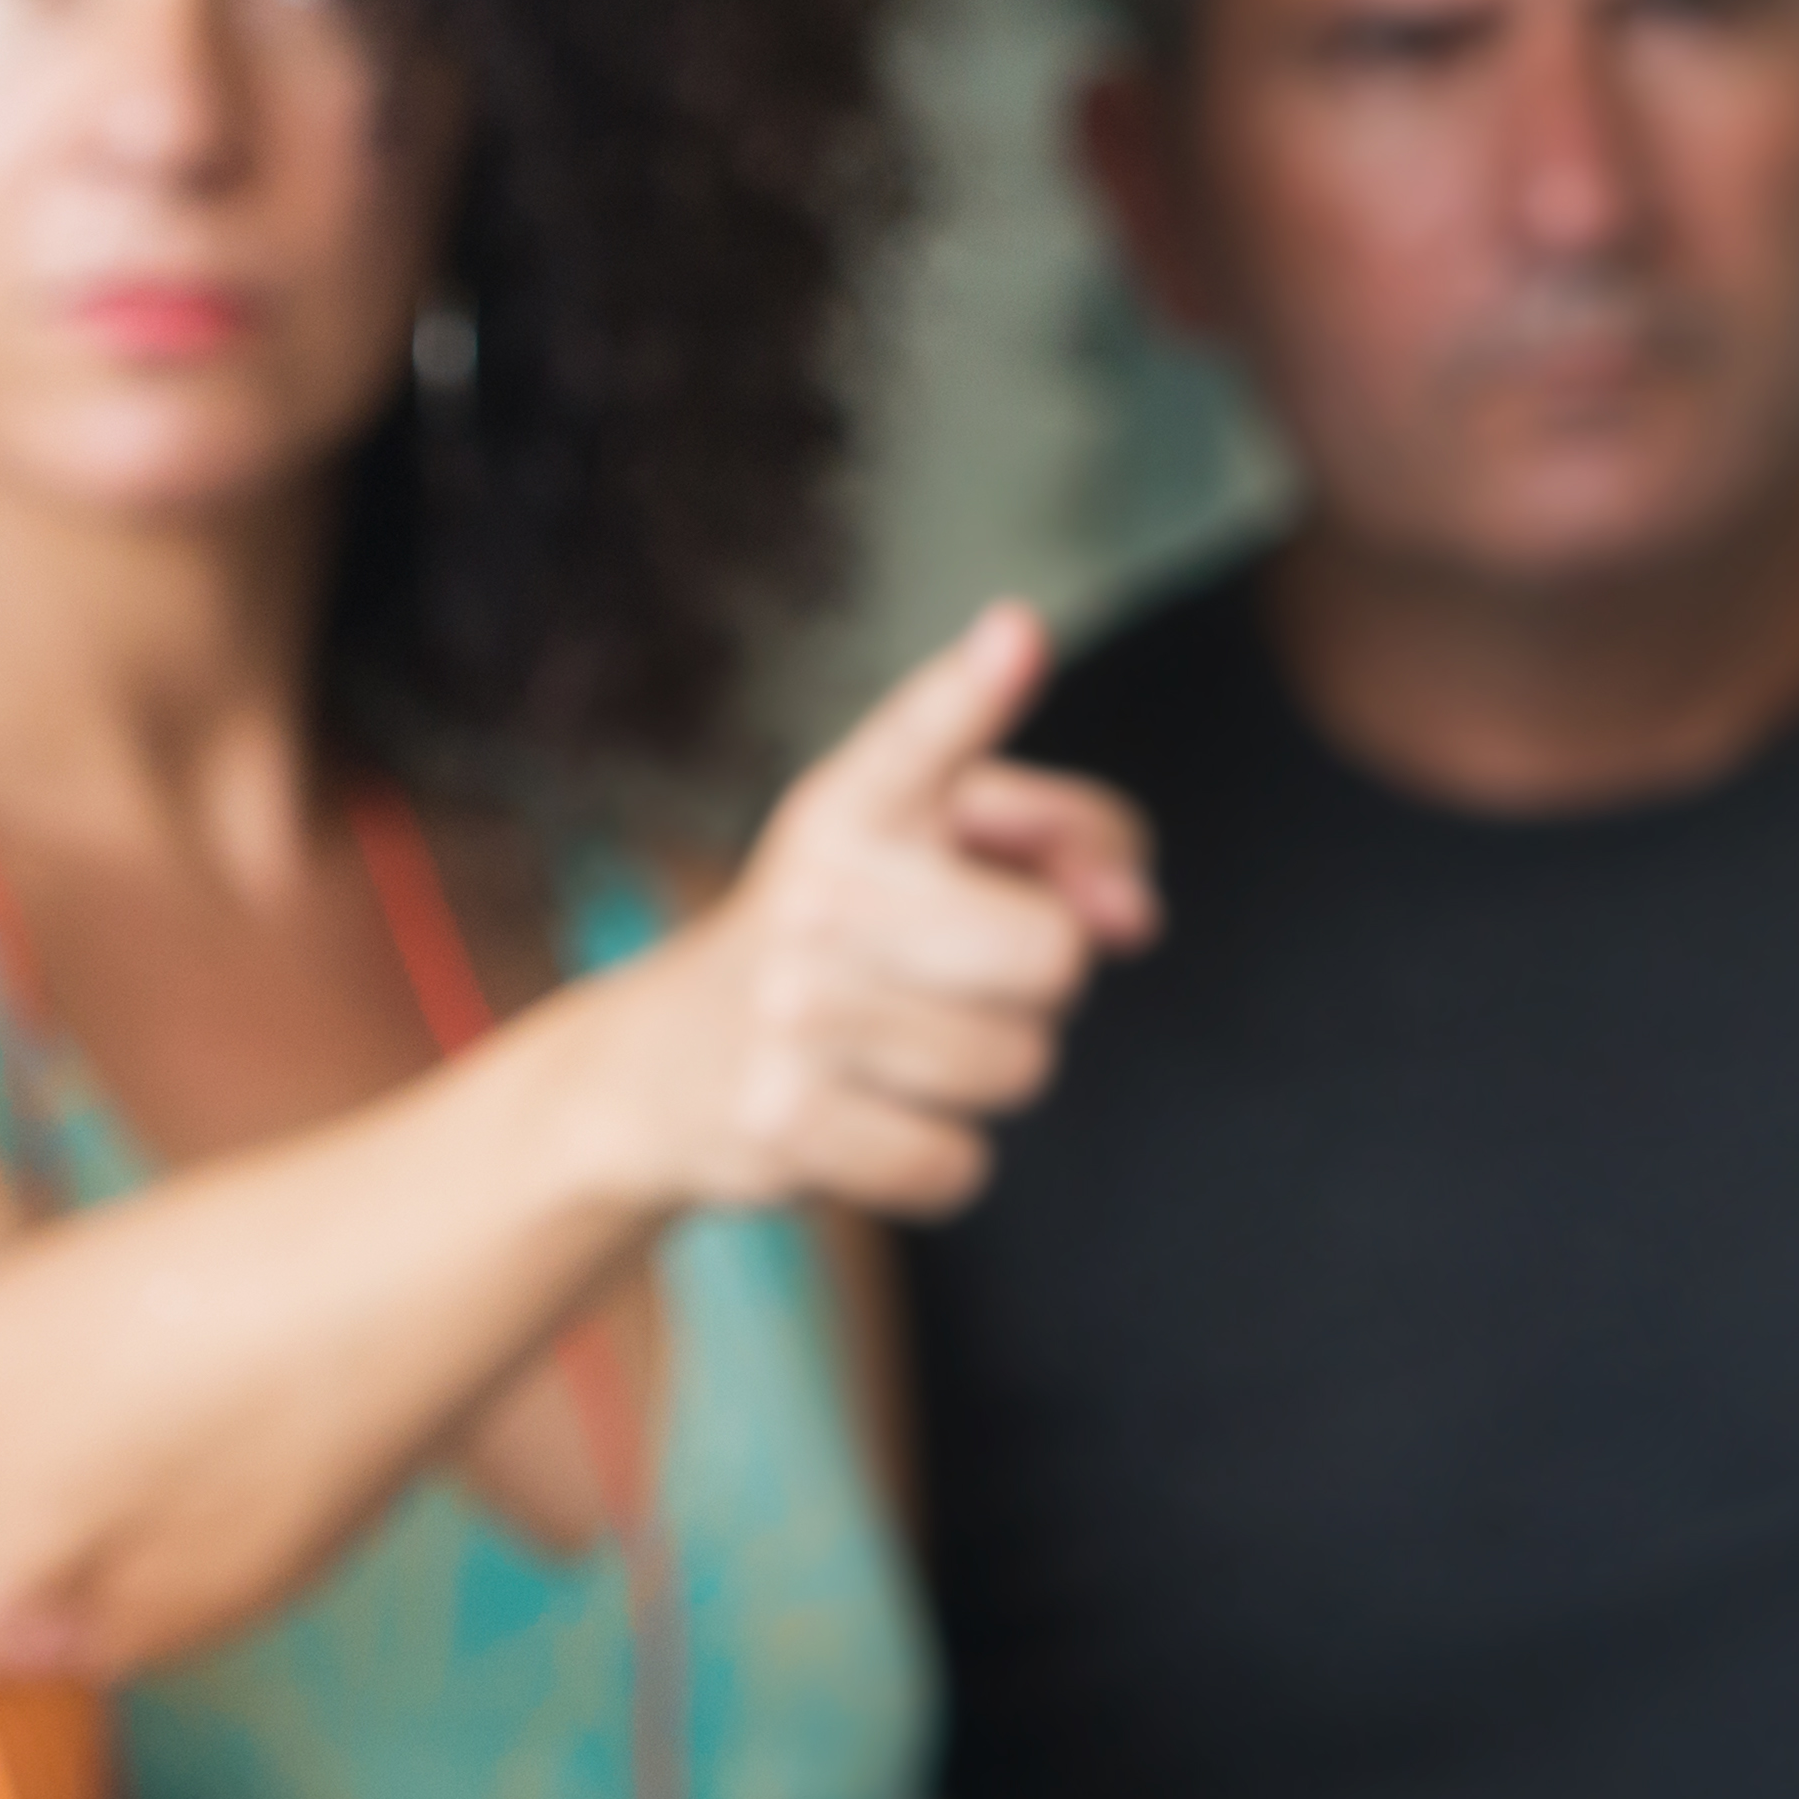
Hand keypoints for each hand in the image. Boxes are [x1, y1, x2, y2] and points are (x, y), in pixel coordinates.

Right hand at [590, 602, 1159, 1216]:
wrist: (661, 1067)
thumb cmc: (854, 938)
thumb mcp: (935, 854)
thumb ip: (1070, 842)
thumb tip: (1136, 916)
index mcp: (855, 805)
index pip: (921, 737)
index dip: (974, 688)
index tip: (1018, 634)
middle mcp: (818, 892)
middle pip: (1054, 955)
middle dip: (1037, 981)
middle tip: (951, 975)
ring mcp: (793, 1008)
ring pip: (1018, 1066)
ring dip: (987, 1070)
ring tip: (896, 1042)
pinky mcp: (781, 1122)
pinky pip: (960, 1164)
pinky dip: (937, 1157)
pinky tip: (865, 1116)